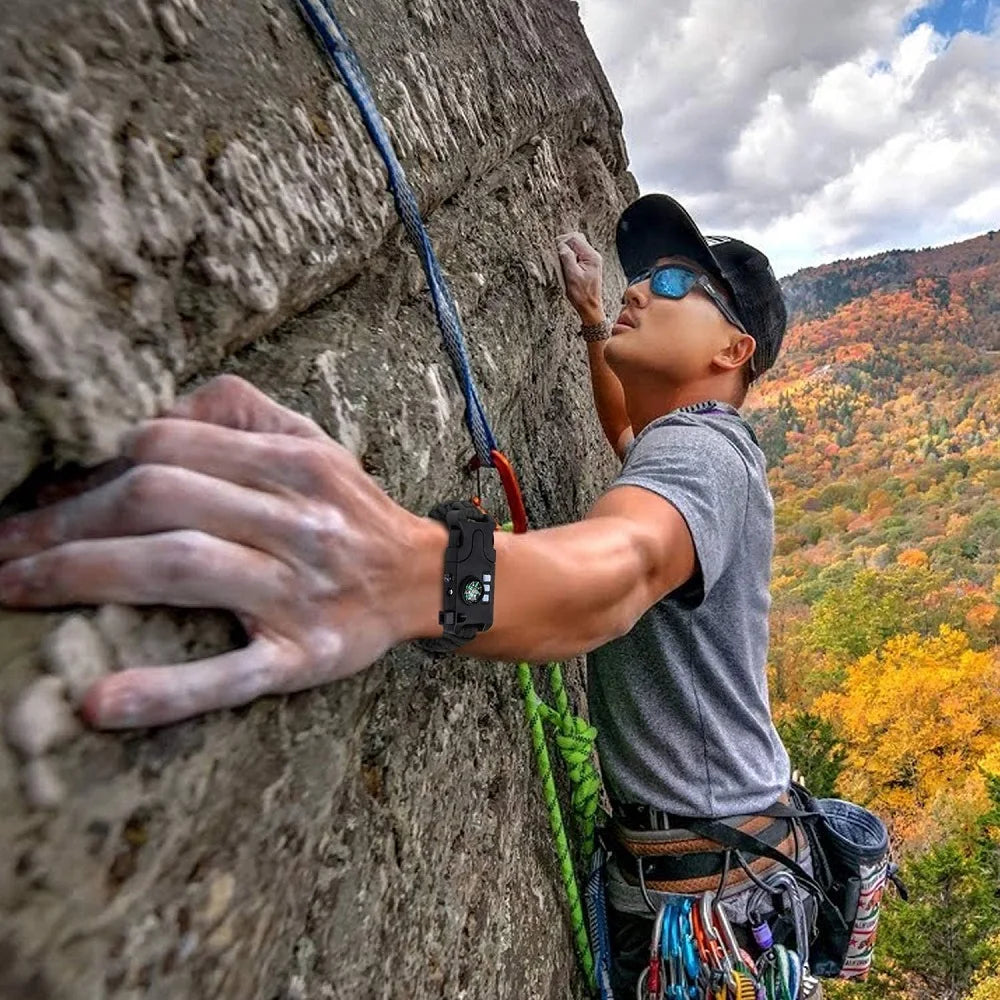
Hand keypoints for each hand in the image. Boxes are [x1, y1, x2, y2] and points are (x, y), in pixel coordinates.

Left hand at [0, 376, 439, 729]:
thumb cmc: (352, 510)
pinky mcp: (302, 659)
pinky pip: (229, 676)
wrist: (424, 581)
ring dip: (82, 576)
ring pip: (183, 570)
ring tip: (15, 586)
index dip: (101, 463)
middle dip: (67, 518)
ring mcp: (299, 594)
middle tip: (6, 545)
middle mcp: (298, 523)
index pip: (173, 445)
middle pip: (163, 500)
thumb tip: (158, 413)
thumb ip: (243, 412)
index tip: (59, 489)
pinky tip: (101, 704)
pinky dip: (164, 691)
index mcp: (298, 465)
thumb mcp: (315, 442)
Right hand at [556, 231, 604, 325]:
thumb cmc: (581, 295)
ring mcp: (591, 260)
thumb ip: (567, 258)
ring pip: (576, 246)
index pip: (575, 238)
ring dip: (566, 250)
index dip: (562, 241)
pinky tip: (565, 265)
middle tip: (555, 254)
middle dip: (564, 244)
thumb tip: (561, 245)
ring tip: (560, 261)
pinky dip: (569, 256)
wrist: (589, 307)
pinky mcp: (587, 265)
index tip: (554, 250)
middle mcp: (593, 256)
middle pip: (576, 239)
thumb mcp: (572, 276)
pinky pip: (577, 254)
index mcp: (591, 256)